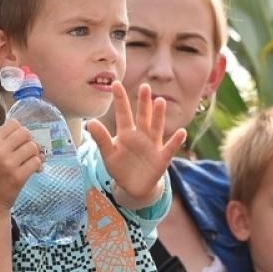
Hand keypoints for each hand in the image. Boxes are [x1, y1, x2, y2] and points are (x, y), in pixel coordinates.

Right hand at [0, 119, 41, 212]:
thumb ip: (3, 144)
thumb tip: (23, 131)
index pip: (13, 124)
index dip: (20, 130)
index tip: (21, 140)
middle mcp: (0, 152)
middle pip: (25, 133)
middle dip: (30, 141)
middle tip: (28, 151)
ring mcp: (9, 164)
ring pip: (33, 147)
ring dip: (36, 154)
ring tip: (32, 162)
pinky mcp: (19, 177)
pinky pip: (36, 162)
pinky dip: (38, 166)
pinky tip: (34, 170)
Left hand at [85, 82, 184, 206]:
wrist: (133, 187)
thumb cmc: (120, 167)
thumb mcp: (108, 154)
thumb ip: (101, 139)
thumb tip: (90, 122)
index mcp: (126, 133)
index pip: (123, 113)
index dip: (120, 100)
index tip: (115, 84)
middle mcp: (141, 136)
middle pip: (143, 116)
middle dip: (143, 102)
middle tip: (145, 86)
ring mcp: (152, 146)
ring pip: (156, 128)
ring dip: (158, 116)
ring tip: (160, 101)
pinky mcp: (161, 159)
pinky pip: (169, 148)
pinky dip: (176, 141)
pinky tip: (182, 132)